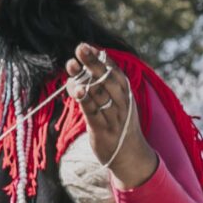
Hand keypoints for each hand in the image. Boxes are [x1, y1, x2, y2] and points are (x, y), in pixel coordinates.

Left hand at [66, 43, 155, 188]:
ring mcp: (114, 117)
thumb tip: (84, 70)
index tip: (88, 46)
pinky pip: (94, 113)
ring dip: (84, 78)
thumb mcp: (115, 105)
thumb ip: (102, 89)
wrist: (131, 157)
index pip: (115, 72)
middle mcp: (123, 103)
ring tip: (71, 64)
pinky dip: (85, 100)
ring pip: (100, 94)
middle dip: (93, 63)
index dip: (101, 59)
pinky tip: (76, 89)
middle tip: (80, 48)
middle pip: (107, 79)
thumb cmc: (119, 126)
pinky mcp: (104, 131)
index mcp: (126, 95)